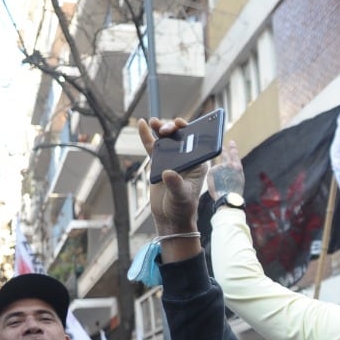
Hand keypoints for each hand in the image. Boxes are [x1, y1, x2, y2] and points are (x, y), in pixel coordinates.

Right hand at [139, 117, 204, 234]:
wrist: (170, 217)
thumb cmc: (182, 208)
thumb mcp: (181, 196)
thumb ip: (175, 184)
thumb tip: (167, 173)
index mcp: (197, 164)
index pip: (195, 143)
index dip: (188, 130)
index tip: (180, 123)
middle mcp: (186, 159)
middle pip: (179, 138)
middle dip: (172, 130)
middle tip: (163, 129)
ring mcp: (172, 160)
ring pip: (166, 140)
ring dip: (160, 129)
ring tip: (152, 121)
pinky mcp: (160, 164)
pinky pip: (153, 148)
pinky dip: (147, 136)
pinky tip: (142, 125)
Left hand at [207, 140, 245, 200]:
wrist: (228, 198)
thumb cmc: (235, 192)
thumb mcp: (239, 179)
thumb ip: (234, 170)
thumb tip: (227, 166)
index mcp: (237, 167)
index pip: (234, 154)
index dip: (232, 148)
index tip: (231, 142)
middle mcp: (228, 165)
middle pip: (225, 155)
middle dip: (224, 150)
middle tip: (222, 146)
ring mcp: (219, 167)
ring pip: (217, 166)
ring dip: (217, 171)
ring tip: (220, 180)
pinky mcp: (212, 171)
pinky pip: (212, 173)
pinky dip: (213, 177)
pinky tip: (216, 184)